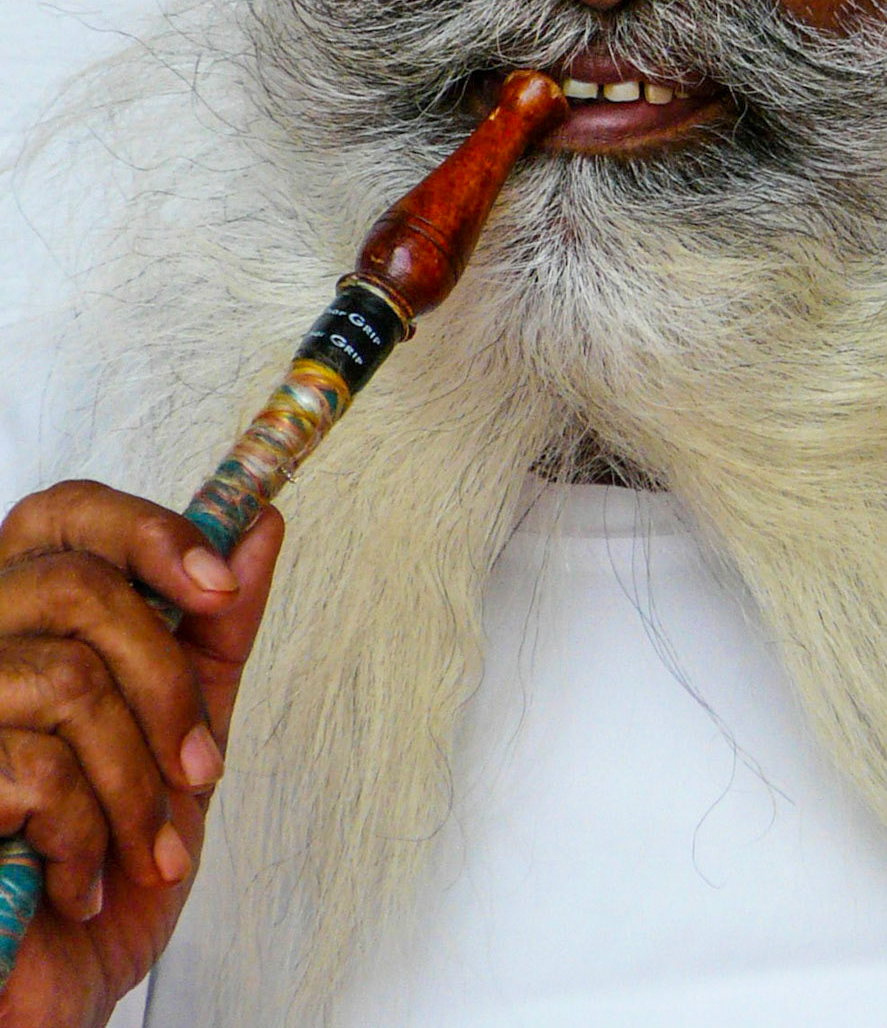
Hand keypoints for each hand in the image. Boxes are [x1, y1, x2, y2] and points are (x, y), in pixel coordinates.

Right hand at [0, 482, 282, 1027]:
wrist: (49, 1001)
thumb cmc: (107, 871)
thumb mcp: (186, 741)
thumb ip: (213, 636)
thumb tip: (258, 527)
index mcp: (22, 620)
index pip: (65, 513)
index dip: (146, 532)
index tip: (217, 586)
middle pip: (81, 589)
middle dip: (165, 685)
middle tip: (199, 769)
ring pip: (70, 683)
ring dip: (135, 782)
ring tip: (144, 846)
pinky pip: (35, 768)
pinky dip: (87, 835)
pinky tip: (81, 879)